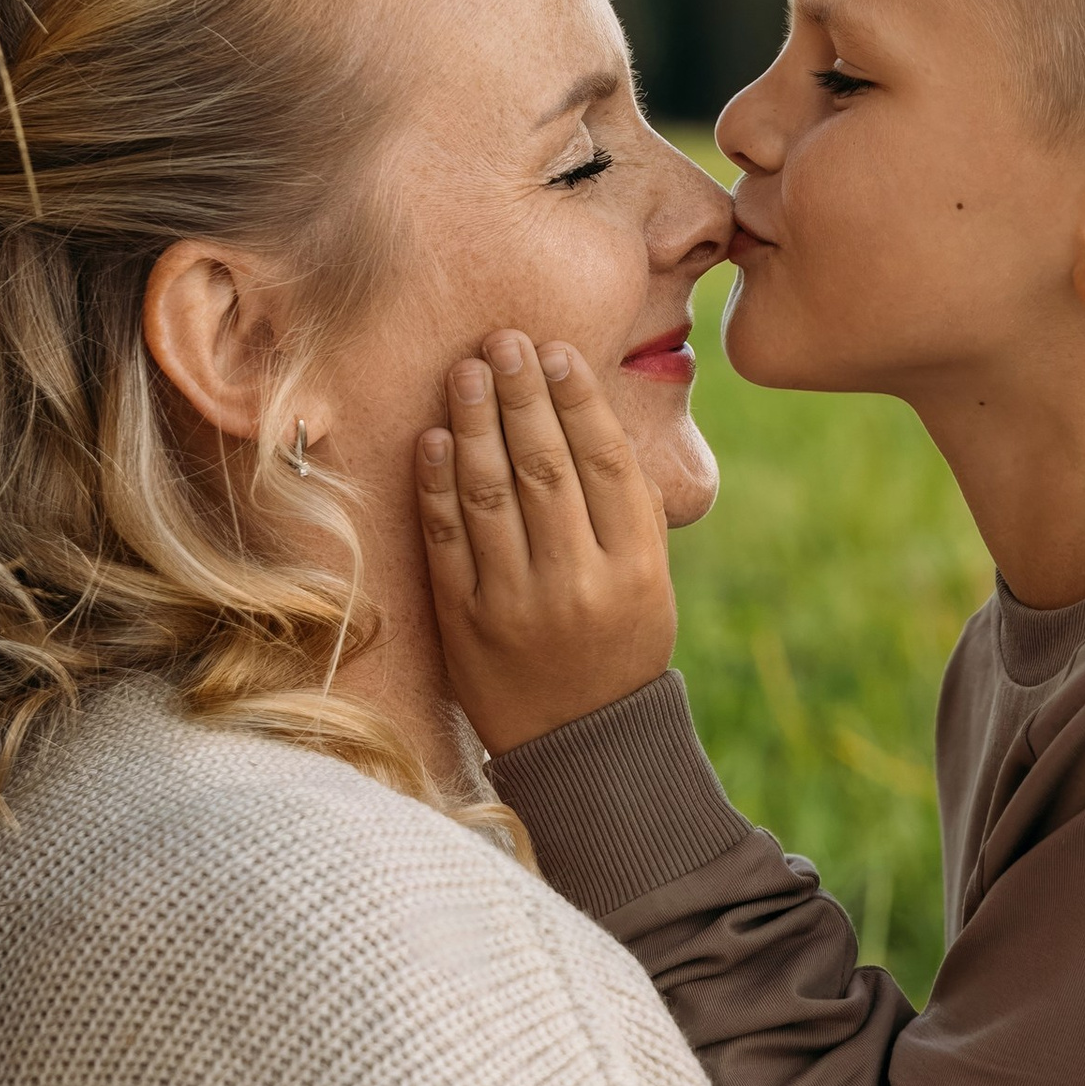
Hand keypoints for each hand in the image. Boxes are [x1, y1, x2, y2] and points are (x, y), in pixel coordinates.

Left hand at [416, 332, 678, 756]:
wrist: (580, 744)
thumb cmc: (618, 643)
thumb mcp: (649, 581)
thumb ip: (623, 509)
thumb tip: (581, 411)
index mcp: (637, 568)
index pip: (604, 463)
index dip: (578, 400)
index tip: (556, 352)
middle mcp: (579, 583)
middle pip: (546, 467)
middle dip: (522, 396)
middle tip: (503, 341)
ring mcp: (518, 605)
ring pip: (492, 494)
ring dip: (476, 423)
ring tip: (466, 371)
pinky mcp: (467, 624)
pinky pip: (449, 539)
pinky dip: (438, 484)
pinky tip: (435, 437)